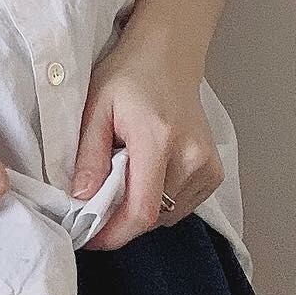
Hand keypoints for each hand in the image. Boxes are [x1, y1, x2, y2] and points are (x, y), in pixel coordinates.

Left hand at [69, 32, 224, 251]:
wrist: (168, 56)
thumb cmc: (128, 76)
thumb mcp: (96, 109)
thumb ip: (88, 157)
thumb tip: (80, 201)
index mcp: (159, 140)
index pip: (142, 210)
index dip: (114, 234)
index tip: (90, 239)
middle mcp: (191, 158)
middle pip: (153, 217)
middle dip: (120, 220)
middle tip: (97, 202)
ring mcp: (208, 166)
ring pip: (167, 216)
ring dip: (140, 211)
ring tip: (123, 179)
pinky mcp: (215, 172)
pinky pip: (182, 207)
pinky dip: (161, 203)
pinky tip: (147, 177)